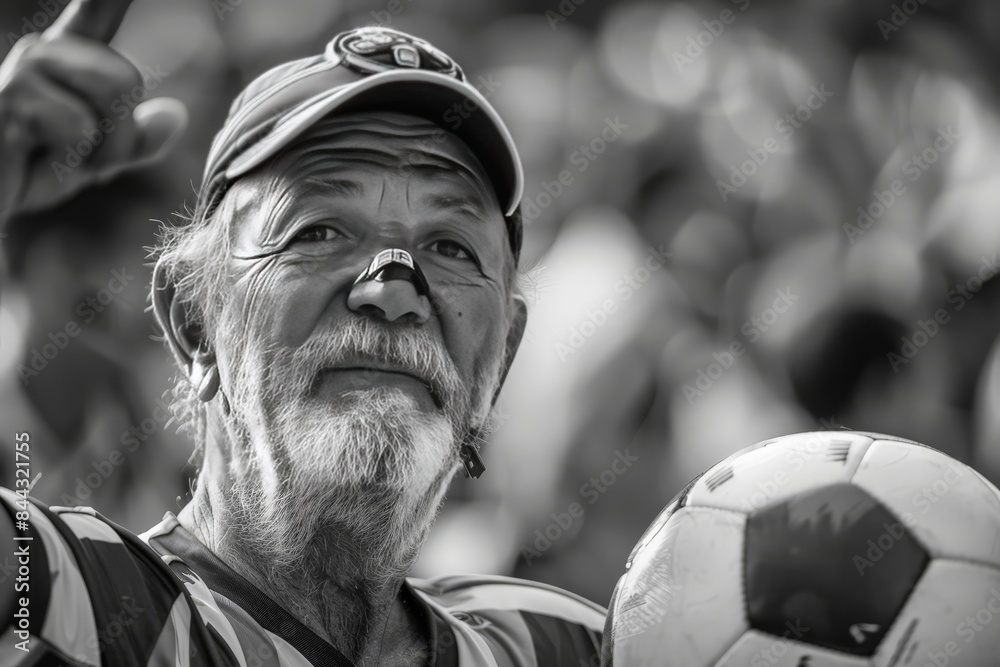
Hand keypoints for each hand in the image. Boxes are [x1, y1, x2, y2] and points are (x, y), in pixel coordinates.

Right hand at [0, 0, 186, 221]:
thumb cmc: (22, 173)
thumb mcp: (91, 161)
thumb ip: (134, 140)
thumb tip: (177, 114)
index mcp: (69, 58)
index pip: (101, 5)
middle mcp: (44, 51)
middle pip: (126, 79)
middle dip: (117, 136)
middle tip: (76, 158)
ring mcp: (23, 68)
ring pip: (113, 94)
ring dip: (95, 147)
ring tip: (51, 157)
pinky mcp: (9, 95)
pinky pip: (78, 127)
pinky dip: (68, 159)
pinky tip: (26, 158)